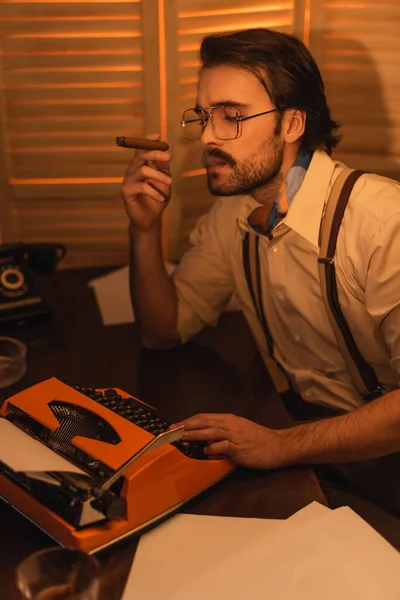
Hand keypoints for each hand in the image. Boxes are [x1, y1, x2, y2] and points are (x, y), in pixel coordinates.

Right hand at [121, 133, 171, 230]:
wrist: (150, 218)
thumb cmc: (157, 198)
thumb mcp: (165, 182)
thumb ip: (164, 169)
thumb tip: (165, 156)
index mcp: (140, 166)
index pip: (141, 149)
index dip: (148, 141)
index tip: (158, 136)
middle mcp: (132, 171)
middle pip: (140, 155)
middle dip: (155, 153)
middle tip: (169, 157)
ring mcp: (128, 180)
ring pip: (143, 170)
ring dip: (159, 175)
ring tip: (170, 183)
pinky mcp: (126, 192)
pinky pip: (142, 187)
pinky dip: (155, 192)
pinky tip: (162, 199)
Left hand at [171, 413, 287, 469]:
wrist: (278, 445)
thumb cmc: (259, 440)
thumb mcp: (239, 432)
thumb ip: (222, 436)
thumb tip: (206, 442)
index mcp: (228, 420)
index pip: (204, 417)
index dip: (189, 420)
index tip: (176, 425)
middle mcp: (230, 425)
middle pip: (205, 421)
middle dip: (187, 425)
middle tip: (172, 429)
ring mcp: (235, 436)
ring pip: (211, 431)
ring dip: (195, 433)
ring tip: (182, 436)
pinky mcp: (240, 448)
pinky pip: (224, 446)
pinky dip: (214, 447)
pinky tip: (206, 450)